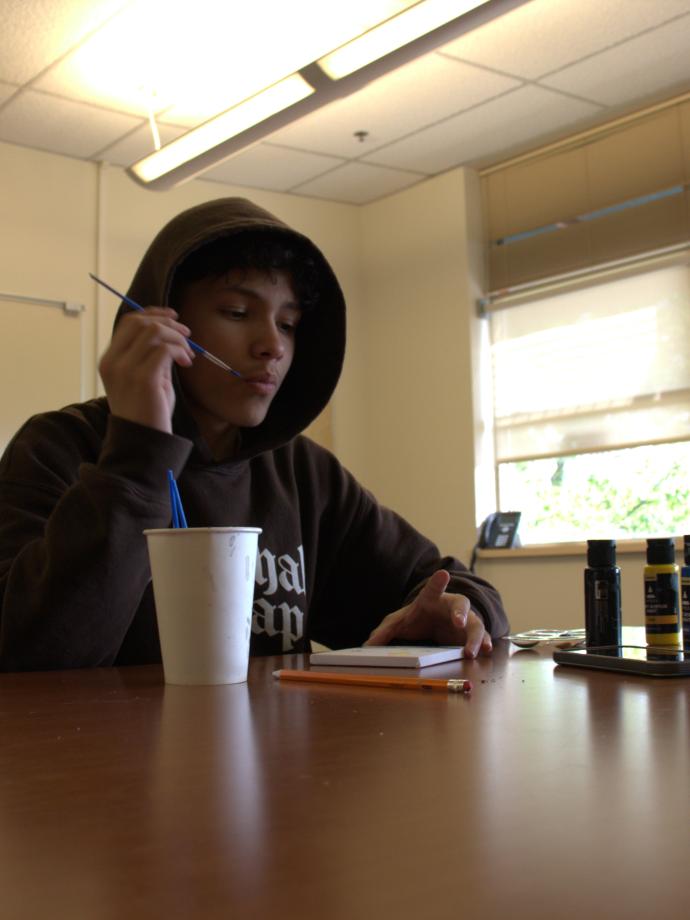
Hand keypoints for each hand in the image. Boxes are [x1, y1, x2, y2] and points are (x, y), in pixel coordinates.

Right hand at [99, 308, 193, 432]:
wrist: (143, 442)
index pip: (129, 322)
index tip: (173, 317)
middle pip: (139, 322)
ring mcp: (125, 369)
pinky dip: (179, 350)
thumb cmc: (148, 413)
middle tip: (187, 335)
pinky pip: (164, 349)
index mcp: (110, 360)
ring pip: (153, 332)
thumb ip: (151, 356)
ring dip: (176, 338)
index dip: (152, 313)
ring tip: (188, 353)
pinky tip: (186, 362)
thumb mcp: (146, 378)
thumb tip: (170, 335)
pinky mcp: (143, 378)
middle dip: (167, 322)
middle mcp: (113, 362)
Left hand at [364, 569, 492, 657]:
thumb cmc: (418, 618)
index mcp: (432, 599)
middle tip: (458, 623)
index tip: (443, 574)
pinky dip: (485, 644)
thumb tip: (366, 645)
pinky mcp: (471, 635)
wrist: (434, 623)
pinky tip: (486, 652)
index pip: (433, 589)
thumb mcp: (398, 623)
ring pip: (476, 625)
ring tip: (471, 651)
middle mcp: (452, 606)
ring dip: (475, 637)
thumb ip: (384, 632)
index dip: (437, 582)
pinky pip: (482, 638)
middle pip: (461, 605)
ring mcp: (466, 621)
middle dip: (460, 613)